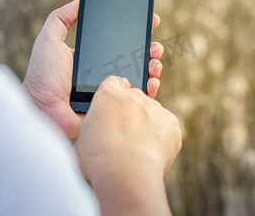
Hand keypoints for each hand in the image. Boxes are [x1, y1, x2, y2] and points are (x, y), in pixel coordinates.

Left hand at [22, 0, 163, 138]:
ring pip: (141, 76)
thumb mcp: (49, 40)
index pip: (121, 41)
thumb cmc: (42, 76)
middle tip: (155, 45)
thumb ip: (60, 19)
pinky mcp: (115, 107)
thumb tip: (79, 0)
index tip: (152, 19)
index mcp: (94, 57)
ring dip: (153, 67)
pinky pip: (137, 98)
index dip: (138, 31)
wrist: (42, 109)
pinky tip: (151, 82)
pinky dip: (150, 89)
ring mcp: (112, 90)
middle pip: (136, 58)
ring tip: (154, 63)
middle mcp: (106, 72)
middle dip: (151, 49)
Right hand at [75, 76, 181, 215]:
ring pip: (151, 113)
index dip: (114, 95)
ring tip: (137, 149)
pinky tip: (151, 152)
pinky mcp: (171, 121)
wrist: (126, 171)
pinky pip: (166, 127)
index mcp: (108, 95)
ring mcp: (154, 107)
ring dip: (146, 125)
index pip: (113, 82)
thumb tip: (96, 136)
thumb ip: (93, 129)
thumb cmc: (98, 157)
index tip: (113, 107)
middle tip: (124, 135)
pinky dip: (161, 138)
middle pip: (134, 98)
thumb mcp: (83, 139)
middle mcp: (133, 95)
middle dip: (131, 112)